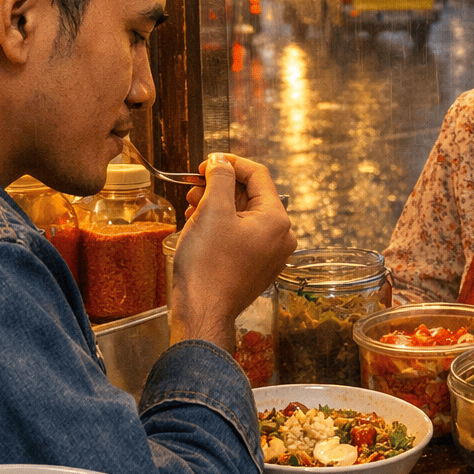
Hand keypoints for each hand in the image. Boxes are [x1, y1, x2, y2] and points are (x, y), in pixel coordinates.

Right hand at [169, 153, 296, 350]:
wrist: (203, 311)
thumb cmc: (208, 266)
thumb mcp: (213, 211)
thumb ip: (220, 179)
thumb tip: (221, 161)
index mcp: (277, 220)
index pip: (258, 175)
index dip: (230, 164)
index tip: (206, 163)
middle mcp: (281, 237)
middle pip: (252, 196)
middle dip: (222, 187)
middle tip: (195, 187)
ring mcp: (271, 254)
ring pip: (245, 216)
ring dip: (219, 205)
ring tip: (192, 206)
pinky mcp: (256, 266)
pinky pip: (242, 235)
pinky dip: (223, 225)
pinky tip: (200, 225)